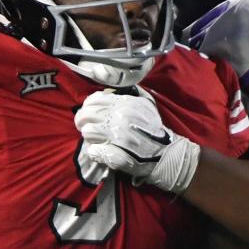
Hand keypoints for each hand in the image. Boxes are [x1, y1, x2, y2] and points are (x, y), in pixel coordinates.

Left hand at [75, 89, 200, 193]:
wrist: (167, 153)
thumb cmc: (152, 129)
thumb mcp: (144, 105)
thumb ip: (126, 96)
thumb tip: (106, 92)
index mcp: (126, 104)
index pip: (94, 100)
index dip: (86, 107)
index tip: (88, 113)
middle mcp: (122, 117)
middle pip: (86, 115)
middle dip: (82, 121)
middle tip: (85, 127)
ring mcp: (119, 137)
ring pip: (88, 131)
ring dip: (88, 136)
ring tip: (94, 139)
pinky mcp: (117, 155)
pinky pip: (94, 151)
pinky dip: (93, 151)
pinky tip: (97, 151)